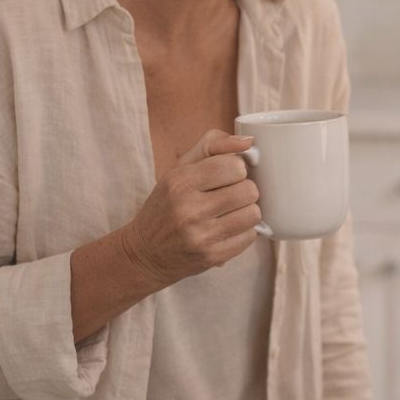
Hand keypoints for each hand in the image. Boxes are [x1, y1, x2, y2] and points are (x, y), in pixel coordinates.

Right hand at [119, 130, 261, 285]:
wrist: (145, 253)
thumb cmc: (168, 204)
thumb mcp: (180, 169)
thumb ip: (212, 145)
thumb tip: (249, 142)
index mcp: (180, 182)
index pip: (234, 166)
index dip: (236, 169)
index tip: (226, 176)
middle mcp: (190, 210)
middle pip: (249, 190)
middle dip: (244, 190)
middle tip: (229, 195)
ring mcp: (201, 236)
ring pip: (254, 214)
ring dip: (247, 211)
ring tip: (230, 212)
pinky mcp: (212, 257)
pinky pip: (250, 237)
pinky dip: (244, 232)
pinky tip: (227, 229)